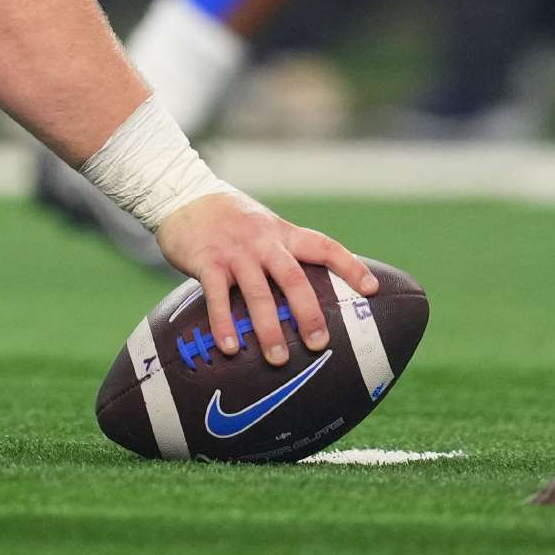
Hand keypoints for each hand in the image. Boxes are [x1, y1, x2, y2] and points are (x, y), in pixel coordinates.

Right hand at [156, 192, 378, 366]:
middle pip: (294, 279)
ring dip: (269, 329)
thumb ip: (283, 252)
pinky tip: (232, 349)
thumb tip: (306, 292)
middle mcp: (264, 242)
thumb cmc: (229, 221)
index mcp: (283, 234)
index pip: (324, 247)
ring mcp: (236, 252)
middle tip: (319, 343)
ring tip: (279, 359)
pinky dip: (224, 325)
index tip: (371, 289)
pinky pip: (218, 297)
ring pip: (259, 294)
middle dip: (308, 313)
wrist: (183, 195)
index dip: (349, 267)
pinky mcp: (207, 262)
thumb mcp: (264, 227)